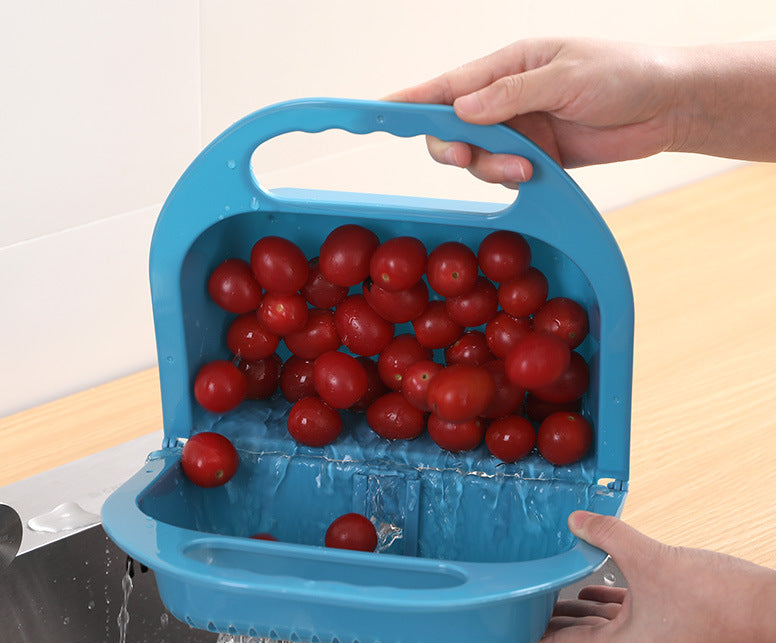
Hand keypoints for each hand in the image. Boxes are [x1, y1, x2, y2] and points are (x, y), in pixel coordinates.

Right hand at [386, 38, 775, 182]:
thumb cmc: (623, 76)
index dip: (408, 100)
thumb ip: (511, 97)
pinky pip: (502, 174)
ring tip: (529, 165)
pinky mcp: (534, 156)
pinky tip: (537, 172)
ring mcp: (518, 129)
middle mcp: (505, 98)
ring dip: (492, 167)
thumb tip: (462, 111)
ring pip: (475, 158)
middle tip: (468, 157)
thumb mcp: (565, 79)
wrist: (665, 108)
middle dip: (455, 148)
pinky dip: (511, 178)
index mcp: (507, 65)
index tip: (375, 111)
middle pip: (451, 129)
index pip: (446, 85)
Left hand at [514, 511, 775, 642]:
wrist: (772, 610)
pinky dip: (611, 607)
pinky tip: (599, 589)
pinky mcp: (672, 636)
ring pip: (606, 630)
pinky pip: (629, 622)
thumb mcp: (649, 557)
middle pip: (582, 640)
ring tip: (554, 597)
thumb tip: (577, 521)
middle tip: (524, 613)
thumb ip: (606, 535)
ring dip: (581, 613)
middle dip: (553, 624)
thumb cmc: (720, 599)